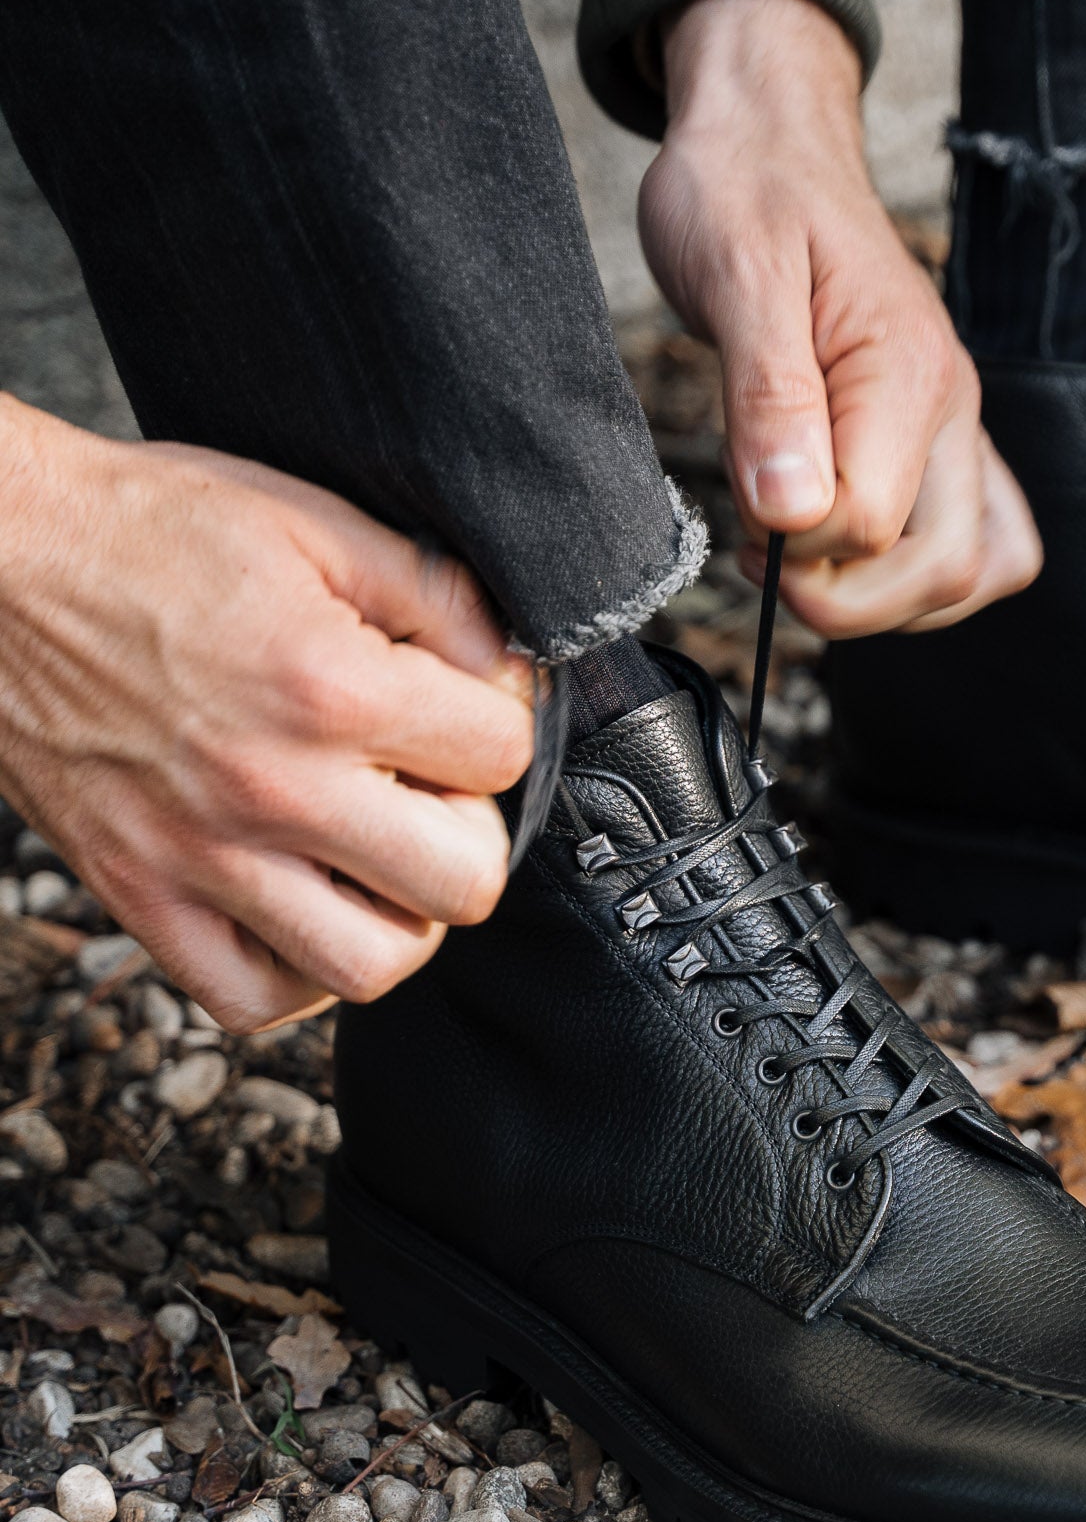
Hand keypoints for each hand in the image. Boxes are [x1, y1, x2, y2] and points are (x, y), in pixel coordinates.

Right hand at [0, 397, 533, 1031]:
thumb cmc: (146, 534)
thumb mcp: (312, 523)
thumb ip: (435, 596)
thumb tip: (512, 668)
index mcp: (327, 687)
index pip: (501, 754)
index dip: (499, 721)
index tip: (464, 704)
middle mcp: (271, 786)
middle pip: (466, 882)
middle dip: (470, 831)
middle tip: (428, 790)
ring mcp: (201, 856)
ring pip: (373, 964)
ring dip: (400, 915)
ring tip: (376, 857)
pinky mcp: (138, 896)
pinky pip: (252, 998)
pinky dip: (298, 971)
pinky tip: (306, 906)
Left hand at [638, 0, 1040, 637]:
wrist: (769, 138)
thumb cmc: (744, 192)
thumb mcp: (735, 273)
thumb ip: (768, 397)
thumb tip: (790, 512)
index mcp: (907, 370)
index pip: (875, 523)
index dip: (797, 544)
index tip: (740, 511)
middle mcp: (952, 409)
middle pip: (945, 570)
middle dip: (845, 600)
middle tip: (763, 557)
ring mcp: (955, 430)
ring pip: (971, 573)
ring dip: (883, 603)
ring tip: (799, 558)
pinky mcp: (940, 443)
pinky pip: (974, 545)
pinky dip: (913, 582)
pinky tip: (845, 556)